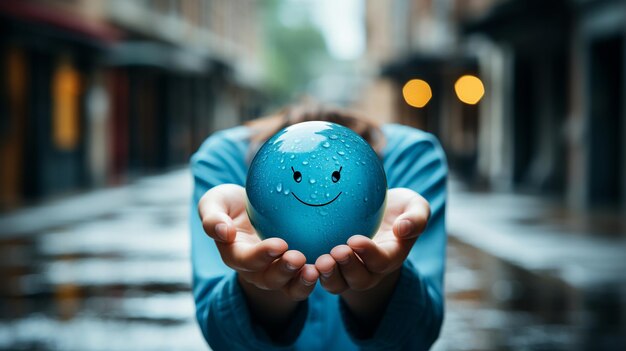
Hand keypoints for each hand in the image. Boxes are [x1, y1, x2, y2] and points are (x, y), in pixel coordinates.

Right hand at [198, 184, 318, 300]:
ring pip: (289, 286)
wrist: (254, 203)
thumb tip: (223, 232)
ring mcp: (277, 271)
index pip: (246, 260)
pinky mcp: (296, 269)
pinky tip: (330, 264)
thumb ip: (212, 217)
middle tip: (298, 258)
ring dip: (302, 282)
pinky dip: (318, 276)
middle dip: (283, 271)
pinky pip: (306, 280)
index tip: (279, 244)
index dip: (262, 256)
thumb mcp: (215, 202)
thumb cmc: (231, 203)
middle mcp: (256, 269)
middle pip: (269, 279)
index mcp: (235, 254)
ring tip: (315, 270)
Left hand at [314, 187, 429, 293]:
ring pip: (338, 284)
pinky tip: (297, 257)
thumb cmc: (396, 207)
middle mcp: (370, 270)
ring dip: (329, 276)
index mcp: (391, 256)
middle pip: (360, 280)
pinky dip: (309, 272)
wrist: (376, 211)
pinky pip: (319, 276)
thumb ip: (416, 217)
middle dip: (348, 268)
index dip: (369, 255)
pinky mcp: (330, 267)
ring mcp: (349, 271)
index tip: (355, 239)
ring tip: (319, 261)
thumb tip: (402, 229)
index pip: (381, 261)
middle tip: (336, 251)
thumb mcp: (414, 205)